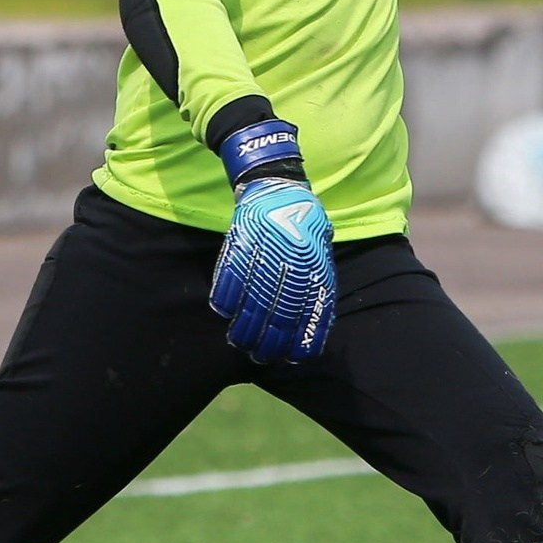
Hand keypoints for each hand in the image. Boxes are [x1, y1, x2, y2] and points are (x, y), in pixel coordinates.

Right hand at [208, 120, 335, 363]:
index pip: (308, 313)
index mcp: (314, 267)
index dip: (299, 339)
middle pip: (278, 313)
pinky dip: (225, 297)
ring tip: (240, 342)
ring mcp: (264, 254)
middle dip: (269, 340)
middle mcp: (291, 263)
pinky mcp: (241, 244)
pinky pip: (230, 277)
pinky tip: (223, 312)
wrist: (276, 185)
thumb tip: (316, 326)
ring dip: (244, 327)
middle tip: (261, 355)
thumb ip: (317, 284)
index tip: (291, 357)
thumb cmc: (302, 222)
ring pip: (252, 301)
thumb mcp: (319, 250)